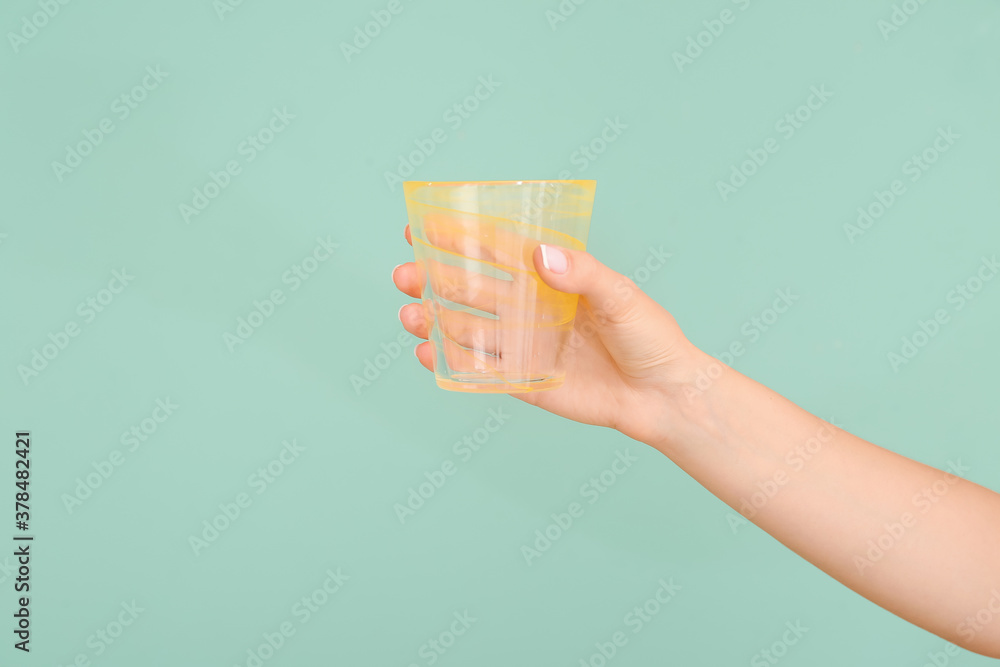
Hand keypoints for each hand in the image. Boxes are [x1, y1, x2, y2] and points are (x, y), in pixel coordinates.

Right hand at [392, 224, 707, 446]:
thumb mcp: (621, 296)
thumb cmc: (650, 336)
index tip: (419, 224)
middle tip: (404, 273)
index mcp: (549, 277)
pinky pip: (480, 371)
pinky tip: (426, 352)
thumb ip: (582, 274)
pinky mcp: (524, 380)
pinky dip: (451, 362)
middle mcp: (530, 307)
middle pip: (470, 287)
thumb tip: (540, 255)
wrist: (663, 396)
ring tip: (409, 313)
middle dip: (433, 278)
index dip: (458, 236)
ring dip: (434, 319)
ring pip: (467, 327)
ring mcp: (524, 344)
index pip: (496, 250)